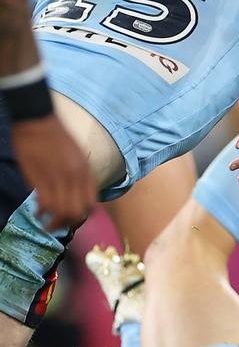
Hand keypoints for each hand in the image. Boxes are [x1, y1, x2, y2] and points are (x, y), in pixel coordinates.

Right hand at [11, 115, 95, 229]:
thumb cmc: (54, 135)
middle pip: (78, 212)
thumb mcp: (76, 154)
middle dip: (70, 222)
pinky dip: (42, 212)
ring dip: (55, 222)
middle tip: (60, 224)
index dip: (85, 214)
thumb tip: (74, 192)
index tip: (75, 217)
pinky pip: (45, 204)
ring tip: (47, 224)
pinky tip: (38, 213)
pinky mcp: (40, 179)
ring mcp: (58, 179)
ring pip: (62, 212)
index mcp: (85, 170)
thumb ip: (78, 174)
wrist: (37, 121)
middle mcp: (75, 177)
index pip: (92, 202)